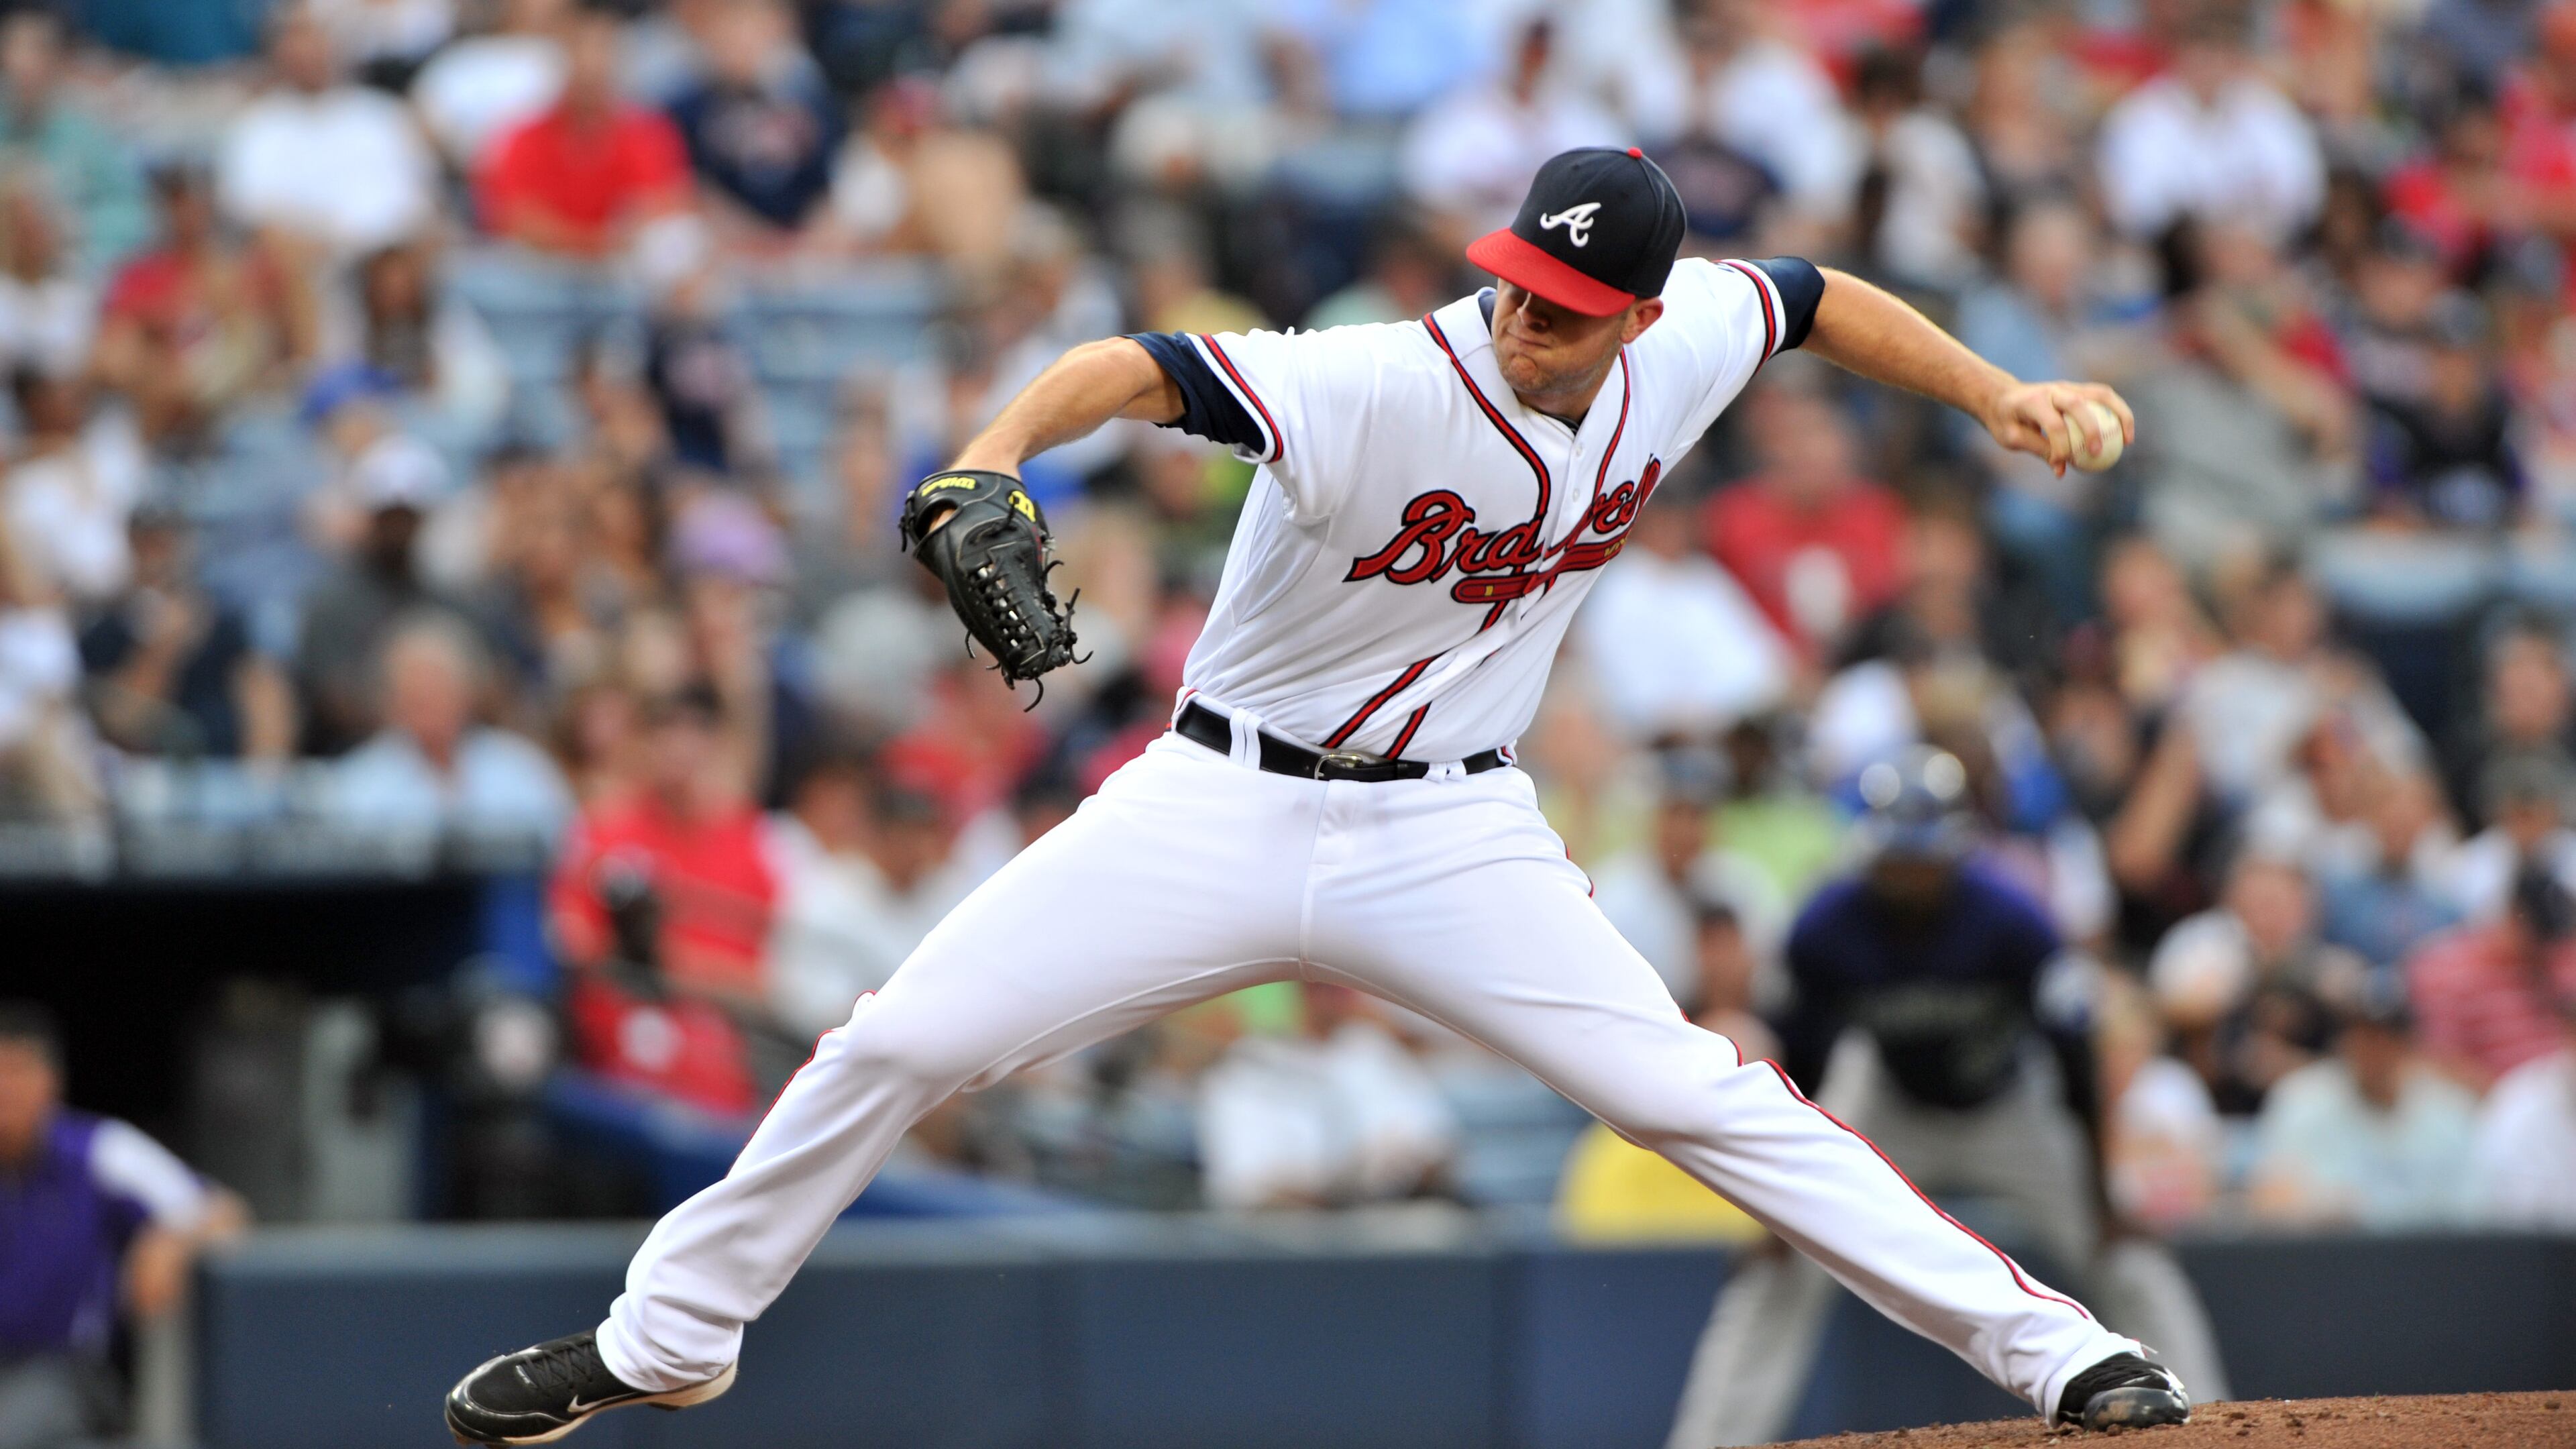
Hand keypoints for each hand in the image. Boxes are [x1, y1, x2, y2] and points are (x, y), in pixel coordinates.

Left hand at [1984, 380, 2134, 476]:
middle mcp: (2053, 389)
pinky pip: (2103, 398)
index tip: (2061, 464)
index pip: (2053, 425)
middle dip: (2091, 430)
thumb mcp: (2011, 438)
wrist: (2002, 395)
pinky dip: (2118, 412)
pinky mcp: (2078, 389)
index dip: (2060, 447)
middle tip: (2098, 453)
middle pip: (2079, 405)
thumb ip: (2037, 450)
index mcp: (2033, 401)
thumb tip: (2061, 469)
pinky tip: (2125, 434)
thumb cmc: (2005, 419)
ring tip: (2128, 440)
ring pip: (2101, 394)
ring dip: (2119, 415)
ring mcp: (2068, 386)